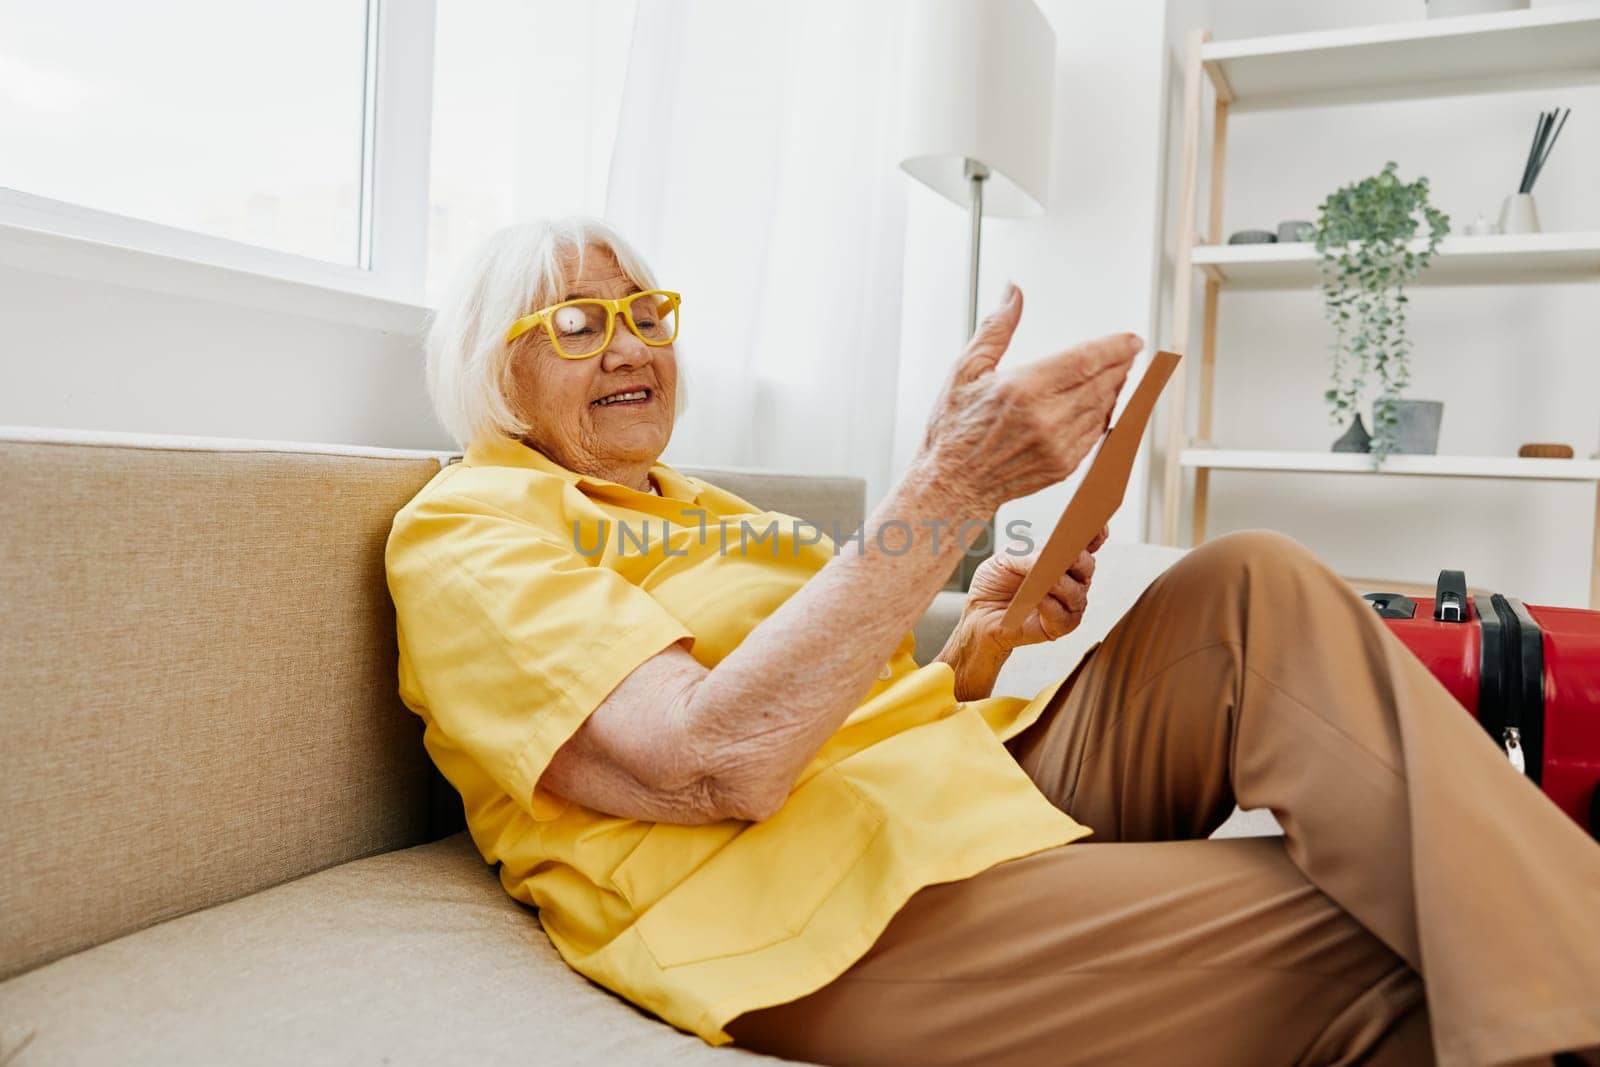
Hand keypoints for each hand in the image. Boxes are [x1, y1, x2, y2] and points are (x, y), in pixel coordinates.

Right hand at [916, 284, 1140, 516]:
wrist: (951, 483)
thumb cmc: (953, 431)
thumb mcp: (966, 370)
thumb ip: (997, 328)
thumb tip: (1013, 294)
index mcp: (1023, 389)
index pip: (1086, 359)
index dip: (1115, 347)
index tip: (1130, 340)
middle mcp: (1045, 418)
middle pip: (1102, 382)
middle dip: (1119, 364)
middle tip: (1126, 352)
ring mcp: (1058, 445)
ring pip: (1103, 407)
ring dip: (1115, 388)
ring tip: (1115, 373)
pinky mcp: (1063, 465)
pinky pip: (1096, 434)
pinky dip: (1103, 414)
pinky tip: (1100, 403)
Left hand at [963, 524, 1108, 651]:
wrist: (980, 612)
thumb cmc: (996, 582)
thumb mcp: (1006, 558)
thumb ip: (1029, 554)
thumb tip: (1046, 558)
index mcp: (1061, 557)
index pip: (1088, 543)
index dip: (1095, 533)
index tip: (1095, 526)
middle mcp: (1071, 578)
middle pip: (1087, 565)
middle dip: (1074, 559)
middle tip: (1056, 556)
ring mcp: (1068, 603)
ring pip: (1077, 592)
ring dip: (1058, 585)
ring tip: (1040, 582)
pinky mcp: (1060, 626)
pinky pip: (1065, 616)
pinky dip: (1052, 606)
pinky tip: (1039, 600)